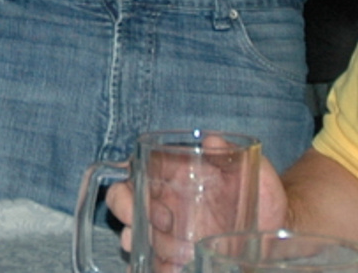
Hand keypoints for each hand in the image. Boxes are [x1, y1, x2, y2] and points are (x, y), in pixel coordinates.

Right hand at [105, 151, 286, 270]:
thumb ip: (233, 153)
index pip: (132, 173)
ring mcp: (165, 228)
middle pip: (122, 204)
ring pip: (134, 236)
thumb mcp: (254, 169)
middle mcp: (161, 198)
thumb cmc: (262, 195)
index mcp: (171, 173)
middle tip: (164, 234)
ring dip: (146, 249)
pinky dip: (152, 268)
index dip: (131, 191)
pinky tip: (168, 272)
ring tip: (175, 263)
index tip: (161, 213)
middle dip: (131, 220)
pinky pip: (152, 262)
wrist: (279, 230)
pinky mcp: (174, 255)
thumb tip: (213, 141)